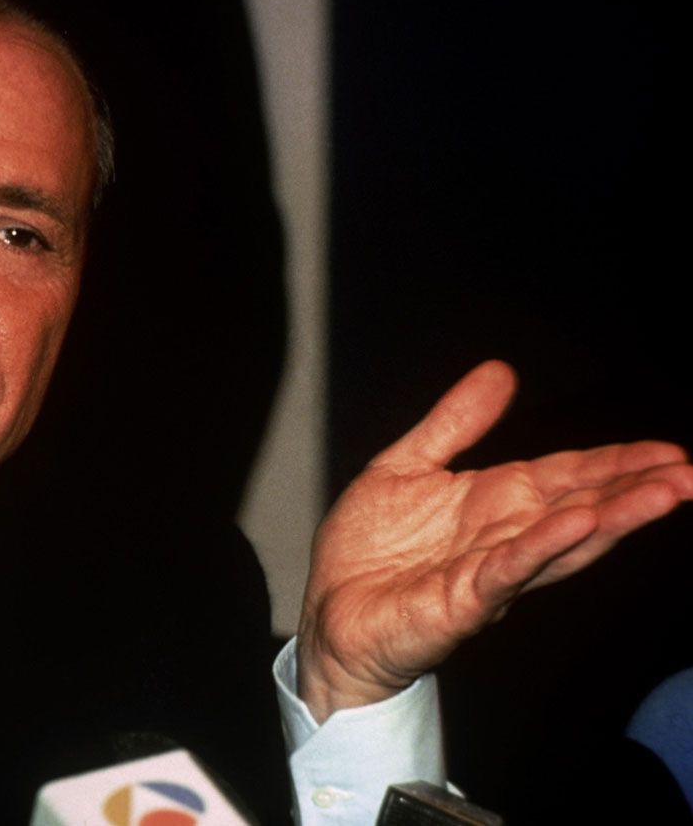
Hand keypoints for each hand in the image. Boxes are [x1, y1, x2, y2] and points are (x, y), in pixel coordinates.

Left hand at [297, 360, 692, 721]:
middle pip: (582, 507)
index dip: (617, 463)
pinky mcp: (461, 602)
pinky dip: (543, 546)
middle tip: (691, 473)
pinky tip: (578, 524)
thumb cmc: (367, 550)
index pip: (569, 477)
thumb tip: (502, 371)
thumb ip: (453, 423)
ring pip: (562, 541)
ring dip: (613, 517)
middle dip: (637, 489)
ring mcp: (489, 573)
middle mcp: (504, 537)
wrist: (328, 613)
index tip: (672, 451)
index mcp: (494, 502)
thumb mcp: (406, 466)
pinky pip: (508, 569)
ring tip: (664, 492)